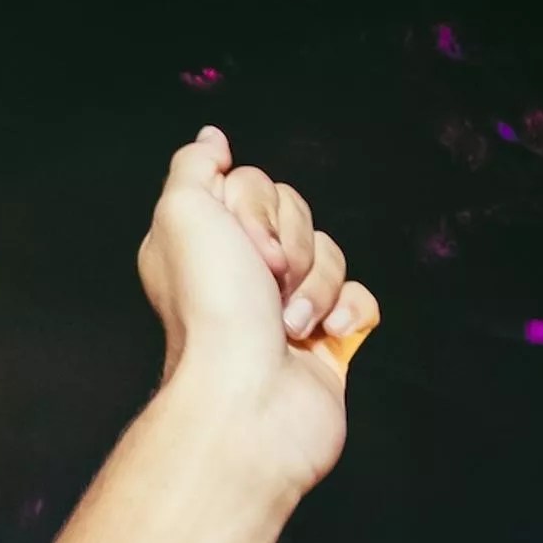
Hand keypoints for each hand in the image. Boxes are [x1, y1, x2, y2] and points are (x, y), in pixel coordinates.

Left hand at [137, 128, 377, 483]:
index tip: (240, 246)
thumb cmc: (213, 314)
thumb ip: (194, 169)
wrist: (247, 401)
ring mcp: (282, 312)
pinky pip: (360, 300)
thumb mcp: (182, 216)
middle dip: (292, 245)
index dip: (257, 209)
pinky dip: (348, 312)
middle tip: (265, 285)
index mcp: (201, 247)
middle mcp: (237, 278)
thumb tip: (211, 141)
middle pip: (299, 216)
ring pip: (332, 256)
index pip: (253, 186)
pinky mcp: (323, 343)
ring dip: (315, 286)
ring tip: (286, 325)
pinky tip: (321, 337)